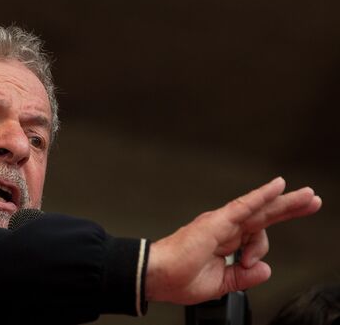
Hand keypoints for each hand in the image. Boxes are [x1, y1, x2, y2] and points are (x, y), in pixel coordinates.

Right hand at [145, 177, 321, 304]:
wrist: (158, 276)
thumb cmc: (178, 278)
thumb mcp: (219, 284)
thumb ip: (243, 276)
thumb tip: (265, 269)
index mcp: (223, 243)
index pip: (254, 235)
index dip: (264, 244)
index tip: (255, 263)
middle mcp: (224, 229)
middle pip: (263, 216)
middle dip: (289, 208)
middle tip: (312, 200)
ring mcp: (221, 223)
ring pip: (259, 208)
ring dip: (285, 201)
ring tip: (308, 197)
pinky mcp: (217, 221)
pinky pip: (244, 205)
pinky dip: (261, 195)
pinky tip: (278, 186)